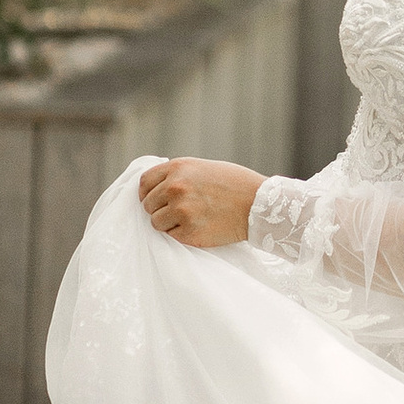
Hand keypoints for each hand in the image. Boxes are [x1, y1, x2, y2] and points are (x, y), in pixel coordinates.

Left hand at [139, 156, 261, 247]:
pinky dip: (181, 234)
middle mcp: (175, 187)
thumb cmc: (235, 184)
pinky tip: (198, 226)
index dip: (146, 193)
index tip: (153, 200)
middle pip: (148, 204)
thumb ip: (179, 175)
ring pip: (156, 222)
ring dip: (167, 224)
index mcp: (178, 168)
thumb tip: (156, 188)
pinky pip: (171, 236)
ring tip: (188, 220)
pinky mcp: (188, 232)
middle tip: (178, 212)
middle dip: (159, 209)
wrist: (258, 204)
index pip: (145, 182)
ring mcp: (181, 210)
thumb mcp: (203, 168)